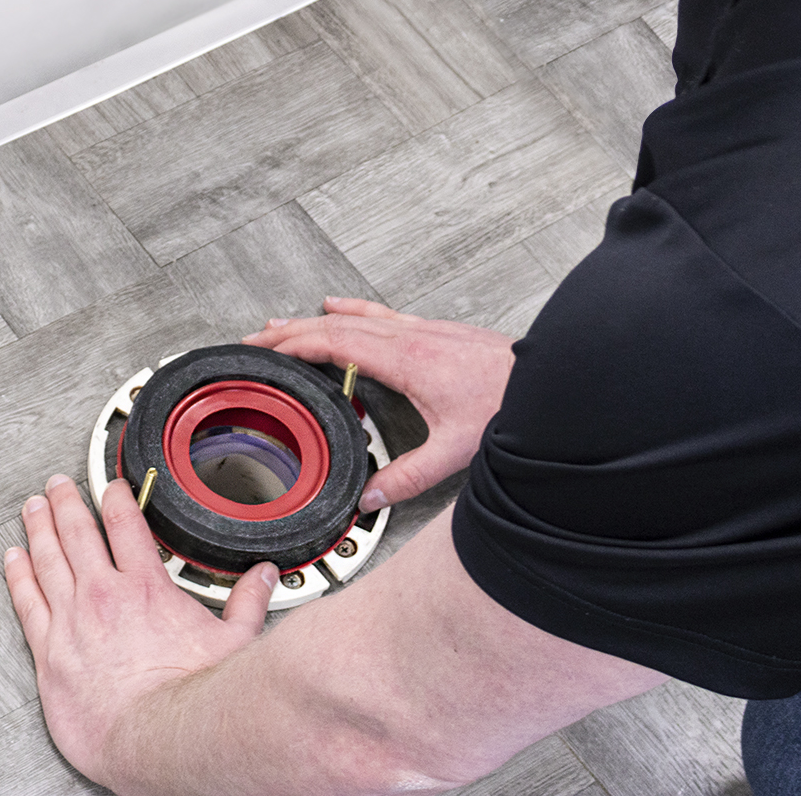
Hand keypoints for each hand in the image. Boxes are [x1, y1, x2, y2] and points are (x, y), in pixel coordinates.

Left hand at [4, 474, 276, 786]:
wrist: (153, 736)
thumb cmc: (190, 695)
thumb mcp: (233, 640)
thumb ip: (246, 602)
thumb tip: (262, 578)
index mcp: (146, 588)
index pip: (126, 525)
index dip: (117, 498)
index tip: (111, 487)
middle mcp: (104, 597)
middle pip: (78, 534)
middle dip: (66, 503)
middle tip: (57, 486)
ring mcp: (73, 622)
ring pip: (47, 560)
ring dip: (39, 529)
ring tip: (32, 509)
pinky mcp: (50, 652)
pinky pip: (26, 603)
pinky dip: (17, 576)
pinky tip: (12, 560)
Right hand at [243, 297, 514, 509]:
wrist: (545, 382)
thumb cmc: (505, 404)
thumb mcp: (454, 450)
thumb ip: (409, 477)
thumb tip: (371, 496)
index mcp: (406, 359)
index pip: (336, 342)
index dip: (296, 345)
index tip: (265, 350)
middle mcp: (410, 336)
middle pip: (336, 325)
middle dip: (291, 331)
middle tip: (255, 337)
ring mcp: (421, 329)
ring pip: (355, 315)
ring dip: (314, 318)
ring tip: (281, 322)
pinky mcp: (433, 330)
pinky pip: (379, 312)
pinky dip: (351, 309)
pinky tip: (339, 304)